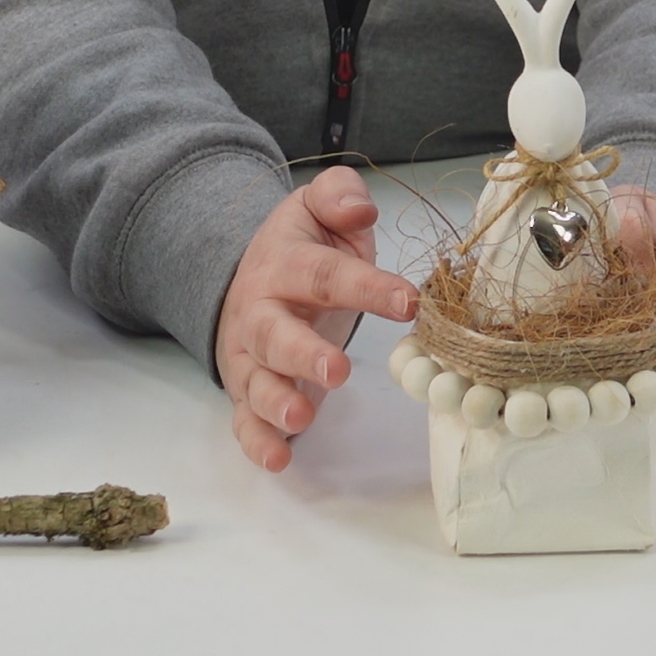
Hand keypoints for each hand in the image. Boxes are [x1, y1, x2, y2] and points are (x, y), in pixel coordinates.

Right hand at [216, 166, 417, 470]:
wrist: (248, 277)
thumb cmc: (301, 249)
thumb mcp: (317, 210)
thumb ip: (339, 197)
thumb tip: (360, 210)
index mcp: (285, 265)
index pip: (324, 275)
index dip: (366, 287)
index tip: (409, 302)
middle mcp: (262, 312)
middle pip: (277, 333)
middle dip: (304, 353)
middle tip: (339, 370)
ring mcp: (251, 355)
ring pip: (257, 380)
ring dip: (276, 400)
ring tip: (301, 415)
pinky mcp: (248, 390)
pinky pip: (245, 419)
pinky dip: (257, 440)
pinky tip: (279, 457)